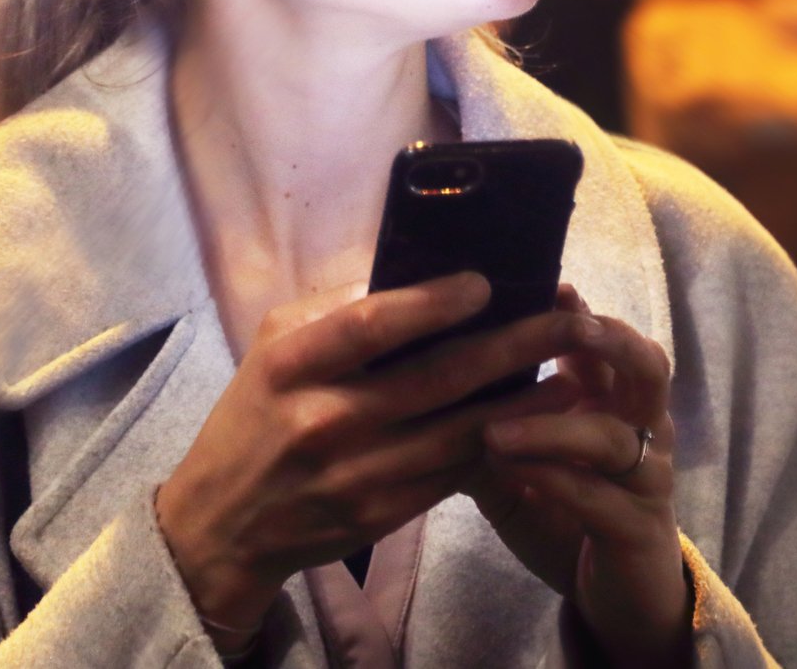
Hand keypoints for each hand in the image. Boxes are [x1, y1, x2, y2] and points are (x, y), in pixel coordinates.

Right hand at [154, 273, 594, 652]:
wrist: (223, 524)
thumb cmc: (257, 413)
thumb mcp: (275, 347)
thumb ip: (339, 310)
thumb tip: (418, 271)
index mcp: (292, 366)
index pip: (369, 326)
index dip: (431, 303)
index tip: (485, 283)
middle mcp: (323, 421)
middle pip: (436, 378)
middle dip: (513, 346)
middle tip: (569, 321)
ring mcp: (356, 475)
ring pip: (459, 432)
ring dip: (526, 403)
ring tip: (573, 371)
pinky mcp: (381, 516)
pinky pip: (454, 474)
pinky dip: (500, 445)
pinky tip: (538, 423)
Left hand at [470, 287, 689, 668]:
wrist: (624, 596)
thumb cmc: (569, 516)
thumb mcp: (523, 464)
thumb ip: (493, 420)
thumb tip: (426, 376)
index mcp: (617, 403)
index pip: (608, 342)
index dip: (579, 312)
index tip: (543, 286)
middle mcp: (644, 429)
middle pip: (646, 367)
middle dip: (606, 341)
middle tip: (562, 326)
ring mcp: (647, 478)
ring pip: (615, 436)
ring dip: (554, 425)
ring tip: (497, 426)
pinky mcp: (637, 528)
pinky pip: (598, 497)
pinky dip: (553, 480)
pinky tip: (511, 471)